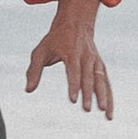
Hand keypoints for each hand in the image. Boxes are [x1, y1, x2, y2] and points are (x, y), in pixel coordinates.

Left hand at [25, 0, 113, 117]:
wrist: (76, 23)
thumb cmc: (55, 39)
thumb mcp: (40, 51)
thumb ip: (34, 70)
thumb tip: (28, 90)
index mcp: (72, 53)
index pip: (74, 71)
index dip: (74, 85)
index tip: (73, 100)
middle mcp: (86, 57)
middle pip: (89, 78)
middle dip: (89, 94)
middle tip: (87, 109)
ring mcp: (95, 61)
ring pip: (101, 81)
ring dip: (104, 98)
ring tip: (105, 115)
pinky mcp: (100, 66)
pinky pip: (106, 83)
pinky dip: (109, 97)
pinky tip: (108, 113)